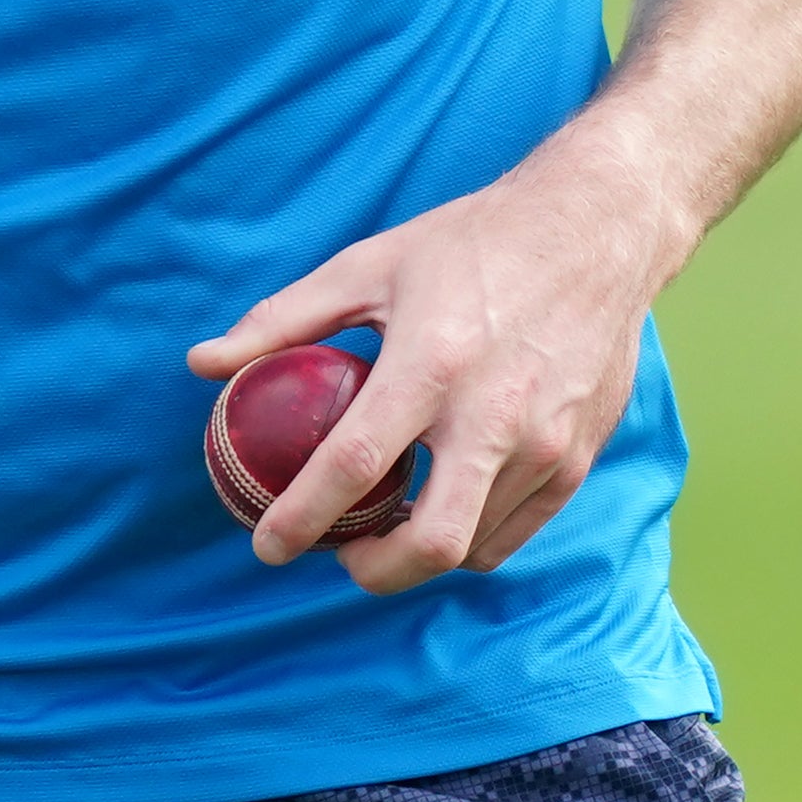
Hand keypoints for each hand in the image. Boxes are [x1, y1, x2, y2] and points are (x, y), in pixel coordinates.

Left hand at [193, 130, 691, 593]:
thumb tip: (203, 363)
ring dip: (419, 553)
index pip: (353, 465)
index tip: (266, 546)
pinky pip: (513, 532)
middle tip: (340, 555)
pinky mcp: (577, 456)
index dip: (300, 518)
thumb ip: (283, 320)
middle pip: (430, 542)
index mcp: (432, 363)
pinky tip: (444, 507)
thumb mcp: (370, 266)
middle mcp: (494, 413)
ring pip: (472, 546)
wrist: (597, 229)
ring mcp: (544, 442)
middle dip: (372, 572)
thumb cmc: (473, 243)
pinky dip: (471, 538)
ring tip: (389, 525)